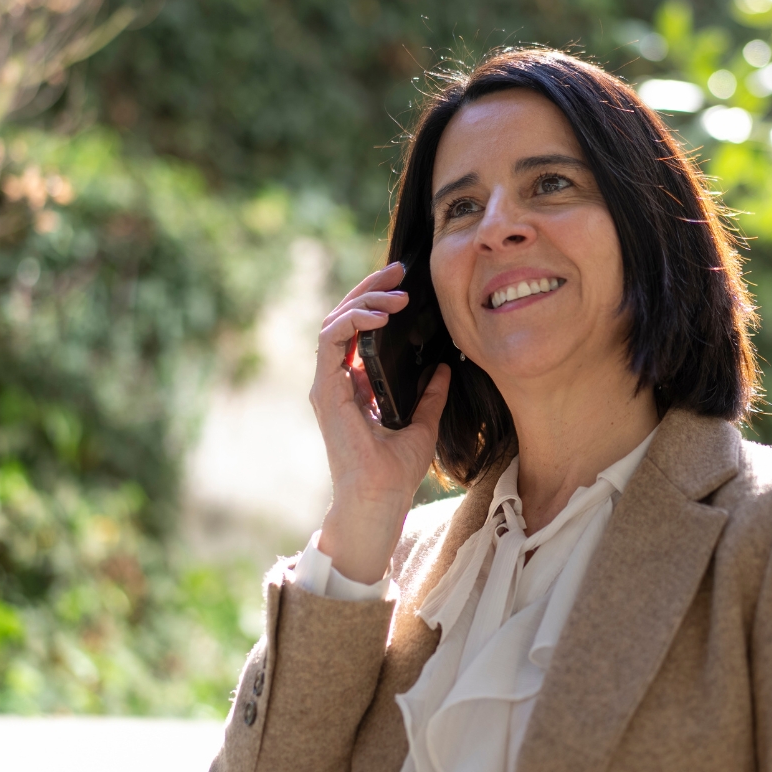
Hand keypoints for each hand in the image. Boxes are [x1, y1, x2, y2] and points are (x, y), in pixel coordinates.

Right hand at [309, 262, 451, 584]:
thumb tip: (445, 367)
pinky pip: (331, 342)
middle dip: (368, 290)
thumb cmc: (395, 473)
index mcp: (355, 386)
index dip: (376, 303)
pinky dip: (352, 322)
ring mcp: (327, 385)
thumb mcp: (424, 424)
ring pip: (334, 323)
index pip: (358, 331)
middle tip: (397, 271)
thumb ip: (431, 395)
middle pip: (343, 318)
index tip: (404, 285)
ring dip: (362, 301)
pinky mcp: (326, 391)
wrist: (379, 500)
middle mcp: (336, 381)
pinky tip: (379, 315)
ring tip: (395, 295)